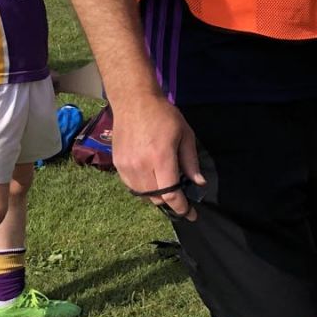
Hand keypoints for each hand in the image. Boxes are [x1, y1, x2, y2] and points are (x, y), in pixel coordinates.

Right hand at [113, 92, 203, 220]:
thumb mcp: (185, 135)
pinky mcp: (118, 165)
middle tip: (182, 195)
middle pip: (157, 197)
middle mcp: (141, 166)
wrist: (134, 102)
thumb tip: (198, 183)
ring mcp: (126, 166)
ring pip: (144, 194)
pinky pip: (132, 186)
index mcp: (160, 158)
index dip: (182, 207)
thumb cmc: (164, 116)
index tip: (191, 214)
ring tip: (168, 185)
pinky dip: (144, 188)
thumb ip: (191, 162)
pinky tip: (153, 178)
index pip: (171, 194)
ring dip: (157, 195)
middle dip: (171, 200)